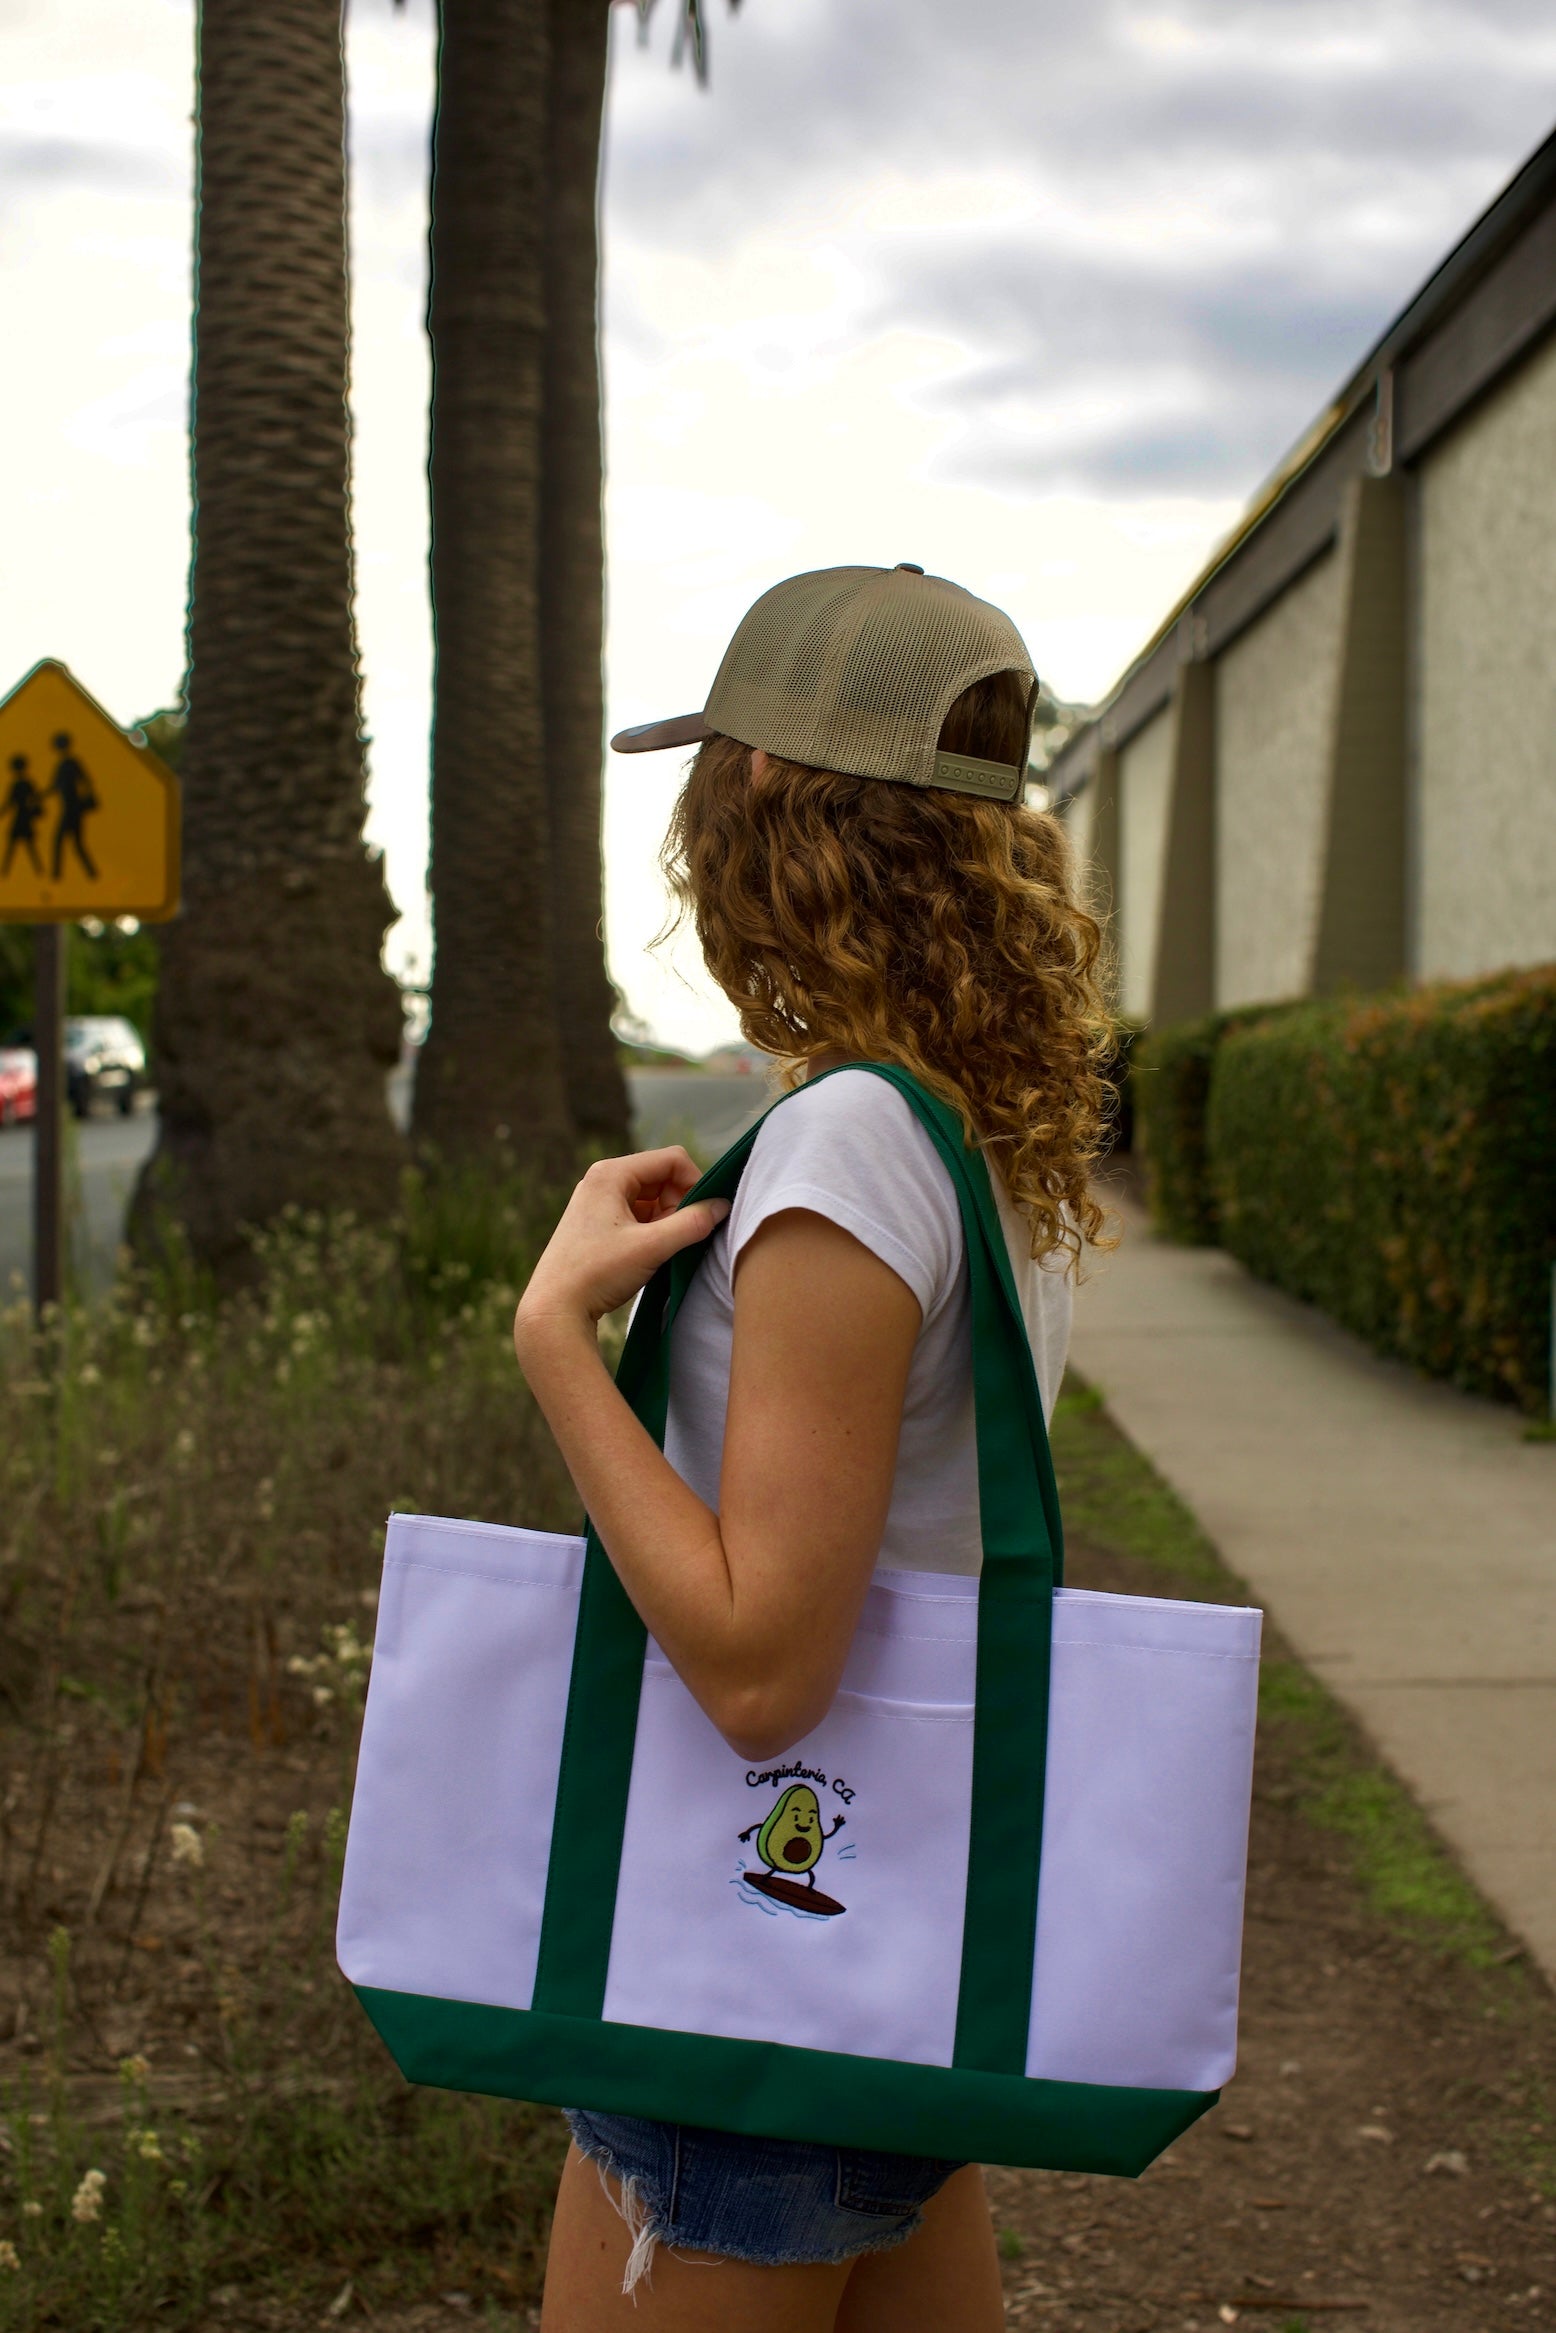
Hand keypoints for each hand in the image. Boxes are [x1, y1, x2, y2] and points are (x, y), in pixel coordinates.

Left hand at [514, 1148, 729, 1354]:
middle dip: (679, 1204)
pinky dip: (652, 1230)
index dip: (695, 1183)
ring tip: (662, 1249)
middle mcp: (601, 1180)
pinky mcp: (596, 1224)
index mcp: (610, 1174)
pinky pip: (637, 1215)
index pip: (672, 1160)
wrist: (554, 1309)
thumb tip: (721, 1207)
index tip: (703, 1216)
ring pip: (651, 1198)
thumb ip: (692, 1224)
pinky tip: (649, 1255)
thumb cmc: (597, 1273)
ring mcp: (597, 1202)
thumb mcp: (652, 1247)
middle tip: (681, 1237)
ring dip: (667, 1219)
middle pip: (661, 1177)